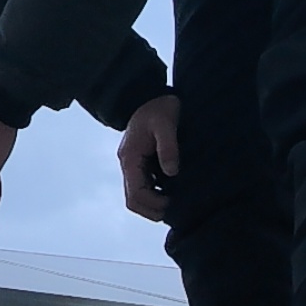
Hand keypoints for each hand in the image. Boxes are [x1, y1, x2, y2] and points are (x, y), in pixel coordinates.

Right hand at [118, 94, 179, 220]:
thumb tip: (171, 171)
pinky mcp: (141, 162)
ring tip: (177, 202)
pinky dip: (157, 195)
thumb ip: (168, 147)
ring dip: (155, 204)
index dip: (153, 205)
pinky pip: (145, 186)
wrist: (148, 95)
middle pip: (133, 200)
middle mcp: (128, 164)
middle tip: (176, 209)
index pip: (135, 194)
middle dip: (153, 210)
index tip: (173, 203)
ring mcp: (134, 164)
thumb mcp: (165, 124)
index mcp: (130, 158)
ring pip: (138, 196)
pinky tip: (174, 191)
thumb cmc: (158, 108)